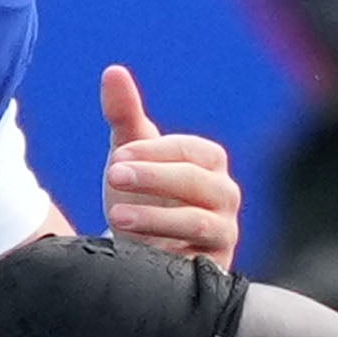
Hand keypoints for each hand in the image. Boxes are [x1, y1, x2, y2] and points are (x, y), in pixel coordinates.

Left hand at [99, 64, 238, 268]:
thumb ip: (124, 114)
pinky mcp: (213, 266)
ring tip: (116, 216)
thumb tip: (113, 71)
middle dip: (153, 177)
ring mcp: (223, 231)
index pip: (189, 150)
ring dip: (155, 217)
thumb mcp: (129, 155)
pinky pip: (196, 259)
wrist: (140, 250)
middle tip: (113, 175)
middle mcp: (224, 194)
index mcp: (209, 161)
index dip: (153, 152)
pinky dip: (167, 252)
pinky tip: (137, 251)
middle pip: (196, 181)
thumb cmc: (141, 194)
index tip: (117, 158)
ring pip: (197, 220)